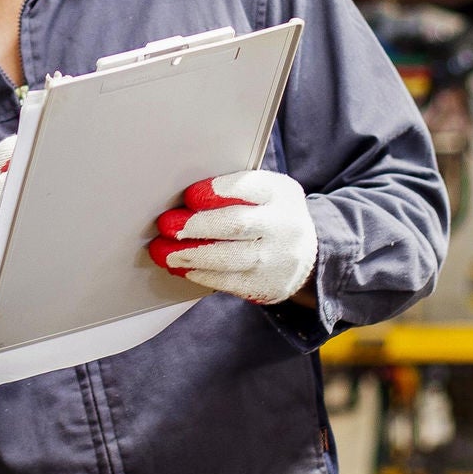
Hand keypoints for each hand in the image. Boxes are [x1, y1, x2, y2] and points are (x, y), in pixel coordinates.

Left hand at [147, 170, 316, 304]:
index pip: (247, 187)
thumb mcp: (264, 193)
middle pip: (236, 224)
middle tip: (166, 226)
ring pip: (228, 258)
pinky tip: (182, 268)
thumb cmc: (271, 216)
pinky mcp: (267, 286)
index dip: (215, 192)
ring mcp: (278, 259)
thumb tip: (183, 201)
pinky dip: (200, 274)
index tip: (188, 196)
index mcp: (279, 192)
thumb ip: (232, 191)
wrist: (308, 254)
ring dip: (190, 255)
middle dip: (196, 226)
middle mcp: (283, 225)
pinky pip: (228, 281)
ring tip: (164, 252)